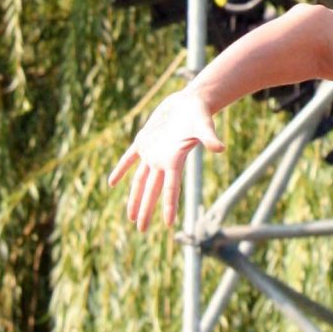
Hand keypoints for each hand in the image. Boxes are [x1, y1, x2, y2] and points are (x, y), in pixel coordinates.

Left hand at [107, 85, 225, 230]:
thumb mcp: (204, 125)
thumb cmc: (200, 113)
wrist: (191, 101)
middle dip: (146, 210)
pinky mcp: (144, 140)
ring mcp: (152, 151)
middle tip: (141, 230)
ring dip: (135, 197)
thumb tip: (220, 148)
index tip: (169, 224)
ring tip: (131, 217)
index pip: (172, 187)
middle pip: (152, 190)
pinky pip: (129, 158)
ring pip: (140, 180)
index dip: (170, 206)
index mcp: (175, 159)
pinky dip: (121, 169)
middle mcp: (162, 160)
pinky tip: (112, 182)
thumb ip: (210, 138)